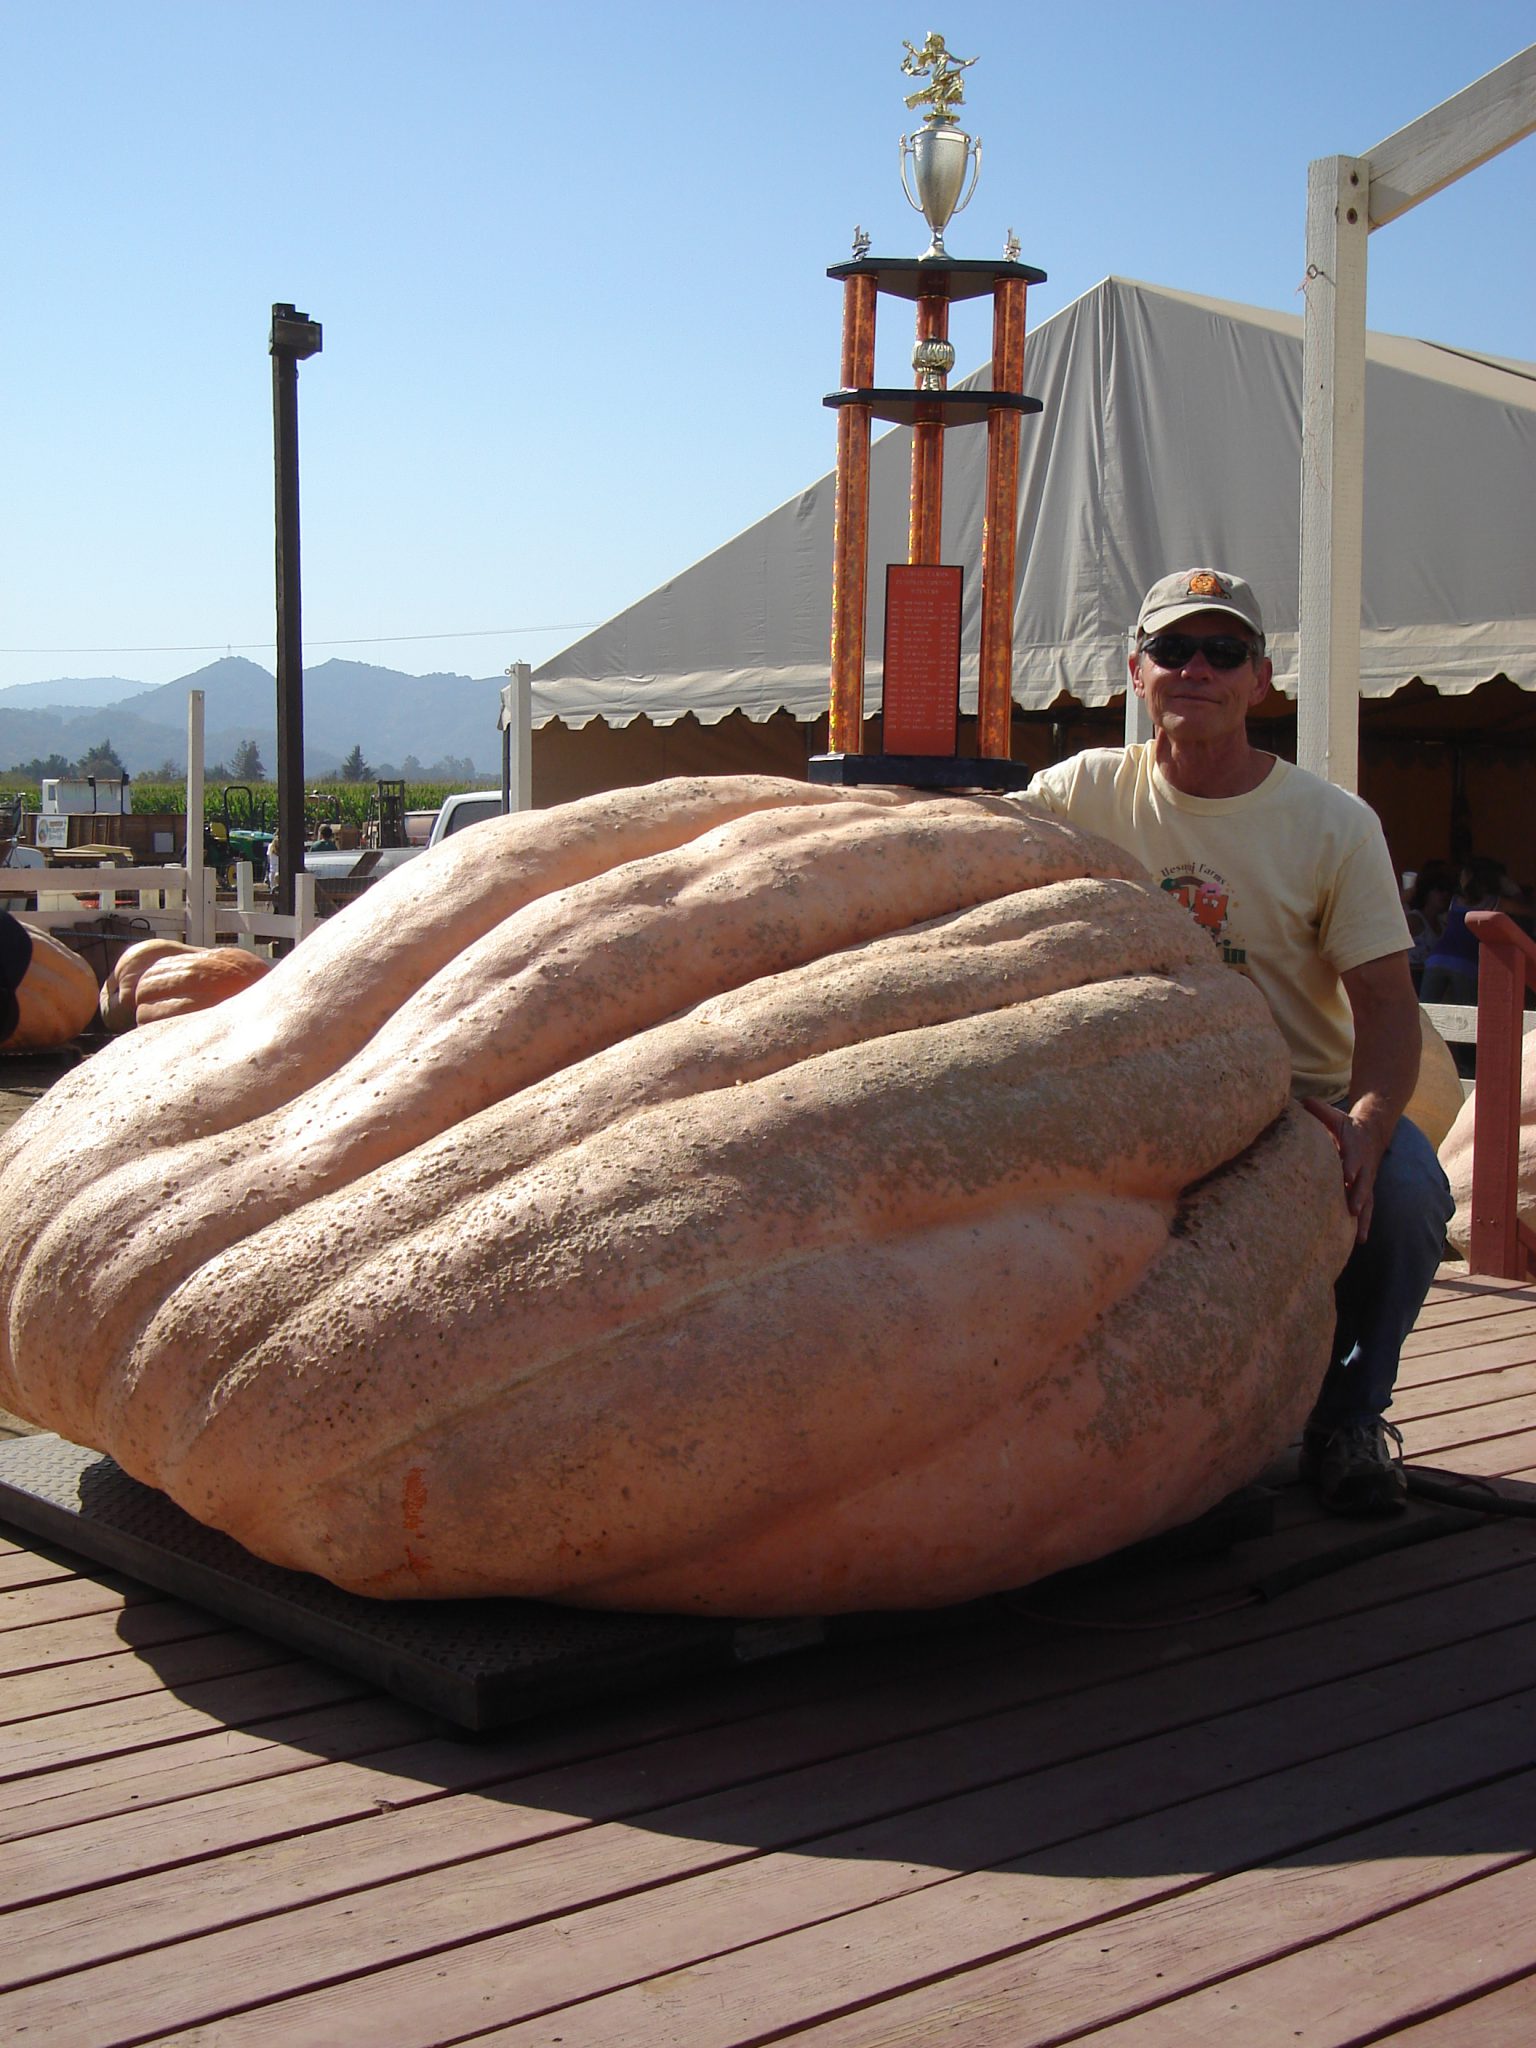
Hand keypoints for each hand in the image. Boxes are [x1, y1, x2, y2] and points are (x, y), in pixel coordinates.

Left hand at [1302, 1097, 1386, 1243]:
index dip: (1352, 1164)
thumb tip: (1301, 1101)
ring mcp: (1366, 1180)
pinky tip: (1360, 1241)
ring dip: (1364, 1219)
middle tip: (1353, 1209)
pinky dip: (1364, 1224)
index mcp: (1355, 1148)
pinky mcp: (1365, 1190)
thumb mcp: (1334, 1115)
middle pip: (1363, 1183)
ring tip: (1360, 1237)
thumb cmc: (1346, 1125)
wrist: (1372, 1131)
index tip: (1348, 1174)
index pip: (1354, 1156)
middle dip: (1358, 1196)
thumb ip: (1319, 1110)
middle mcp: (1363, 1167)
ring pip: (1368, 1201)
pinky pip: (1367, 1209)